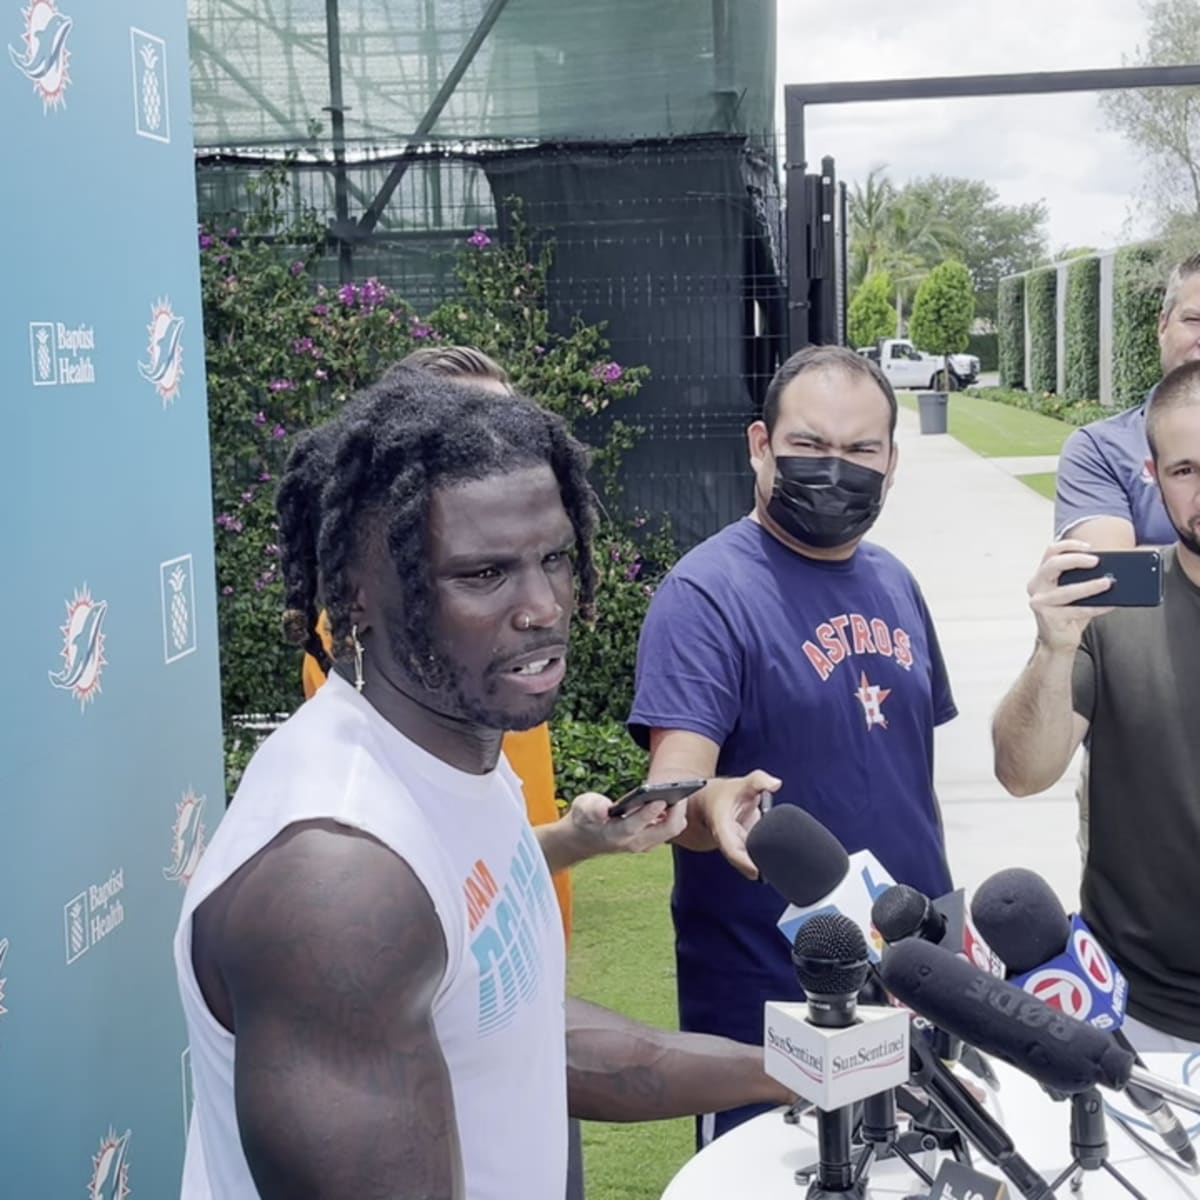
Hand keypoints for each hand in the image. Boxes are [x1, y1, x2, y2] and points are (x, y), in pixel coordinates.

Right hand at [566, 790, 688, 856]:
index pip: (636, 824)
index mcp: (616, 833)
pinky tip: (674, 799)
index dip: (649, 812)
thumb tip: (604, 809)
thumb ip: (593, 807)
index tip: (661, 798)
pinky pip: (669, 830)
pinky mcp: (650, 841)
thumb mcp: (583, 807)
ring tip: (680, 791)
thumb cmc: (585, 818)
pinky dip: (674, 816)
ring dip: (678, 813)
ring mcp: (644, 844)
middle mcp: (634, 842)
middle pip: (664, 831)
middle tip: (681, 789)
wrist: (584, 840)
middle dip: (676, 811)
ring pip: (671, 831)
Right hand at [689, 771, 781, 879]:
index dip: (744, 863)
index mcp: (722, 828)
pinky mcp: (743, 850)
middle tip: (778, 870)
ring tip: (780, 867)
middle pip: (742, 863)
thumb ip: (759, 780)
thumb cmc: (722, 795)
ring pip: (748, 863)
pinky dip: (764, 861)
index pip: (731, 850)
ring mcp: (735, 848)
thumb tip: (775, 783)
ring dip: (762, 866)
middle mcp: (727, 842)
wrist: (708, 803)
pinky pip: (753, 859)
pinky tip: (777, 862)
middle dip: (759, 868)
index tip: (759, 871)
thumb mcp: (741, 783)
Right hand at [1028, 539, 1113, 651]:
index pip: (1050, 552)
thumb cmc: (1067, 614)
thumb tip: (1109, 568)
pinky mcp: (1050, 618)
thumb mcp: (1070, 591)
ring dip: (1089, 586)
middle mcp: (1037, 587)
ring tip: (1107, 583)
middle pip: (1052, 564)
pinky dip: (1095, 607)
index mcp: (1041, 576)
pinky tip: (1110, 605)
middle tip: (1096, 561)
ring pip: (1066, 591)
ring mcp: (1040, 603)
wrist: (1057, 642)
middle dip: (1076, 559)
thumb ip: (1080, 578)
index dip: (1069, 546)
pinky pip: (1076, 611)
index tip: (1089, 547)